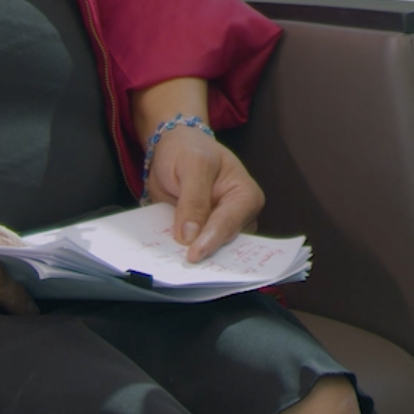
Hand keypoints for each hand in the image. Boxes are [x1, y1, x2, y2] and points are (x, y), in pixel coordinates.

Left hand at [143, 124, 264, 262]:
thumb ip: (193, 199)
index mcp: (245, 195)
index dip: (211, 239)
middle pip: (224, 241)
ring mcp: (219, 227)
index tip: (194, 255)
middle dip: (205, 251)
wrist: (174, 148)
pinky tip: (168, 255)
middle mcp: (238, 216)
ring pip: (210, 249)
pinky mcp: (201, 234)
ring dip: (192, 255)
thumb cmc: (189, 149)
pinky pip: (193, 247)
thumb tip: (190, 235)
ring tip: (175, 263)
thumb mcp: (192, 164)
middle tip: (184, 265)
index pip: (229, 222)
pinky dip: (180, 251)